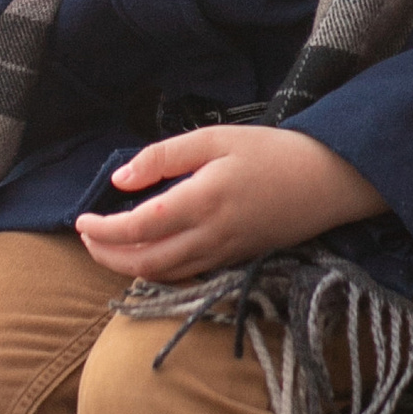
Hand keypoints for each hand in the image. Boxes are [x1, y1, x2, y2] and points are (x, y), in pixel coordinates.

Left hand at [75, 123, 386, 285]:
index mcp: (204, 200)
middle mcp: (212, 235)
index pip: (139, 228)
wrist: (330, 180)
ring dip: (127, 266)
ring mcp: (225, 254)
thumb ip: (164, 157)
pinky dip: (156, 271)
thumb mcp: (216, 138)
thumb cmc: (273, 151)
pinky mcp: (236, 260)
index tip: (81, 220)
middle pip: (145, 262)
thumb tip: (121, 179)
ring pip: (164, 274)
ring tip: (107, 247)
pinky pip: (186, 275)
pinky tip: (146, 255)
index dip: (104, 230)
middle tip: (86, 236)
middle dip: (107, 254)